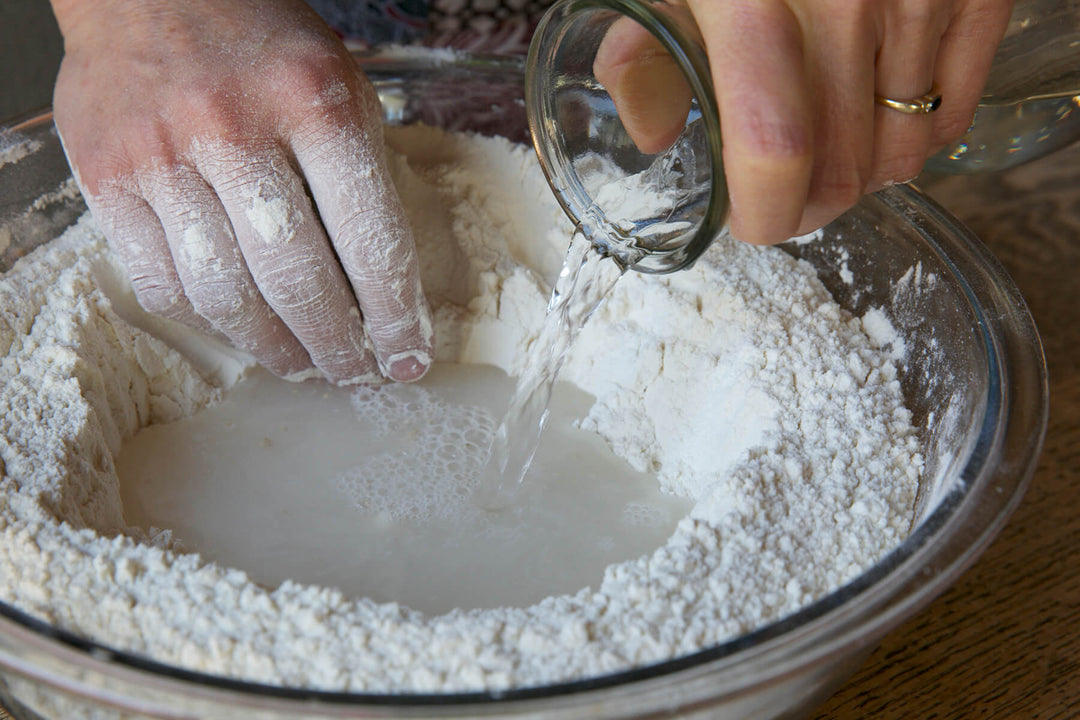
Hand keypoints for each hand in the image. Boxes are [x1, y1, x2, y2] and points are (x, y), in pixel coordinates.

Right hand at [51, 0, 433, 383]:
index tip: (408, 356)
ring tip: (302, 363)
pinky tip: (239, 328)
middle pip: (297, 280)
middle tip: (355, 371)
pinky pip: (163, 282)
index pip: (370, 239)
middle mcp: (236, 130)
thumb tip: (381, 282)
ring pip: (226, 295)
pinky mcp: (108, 179)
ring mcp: (163, 156)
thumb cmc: (260, 41)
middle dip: (336, 345)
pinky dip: (209, 321)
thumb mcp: (340, 84)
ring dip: (274, 347)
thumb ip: (359, 173)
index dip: (394, 316)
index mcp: (316, 102)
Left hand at [595, 0, 1012, 244]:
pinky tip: (879, 111)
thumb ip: (644, 57)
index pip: (772, 148)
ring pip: (903, 157)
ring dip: (862, 171)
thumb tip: (655, 139)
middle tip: (785, 190)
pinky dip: (917, 135)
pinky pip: (954, 116)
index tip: (752, 218)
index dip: (765, 211)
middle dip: (808, 203)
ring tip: (830, 140)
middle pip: (845, 173)